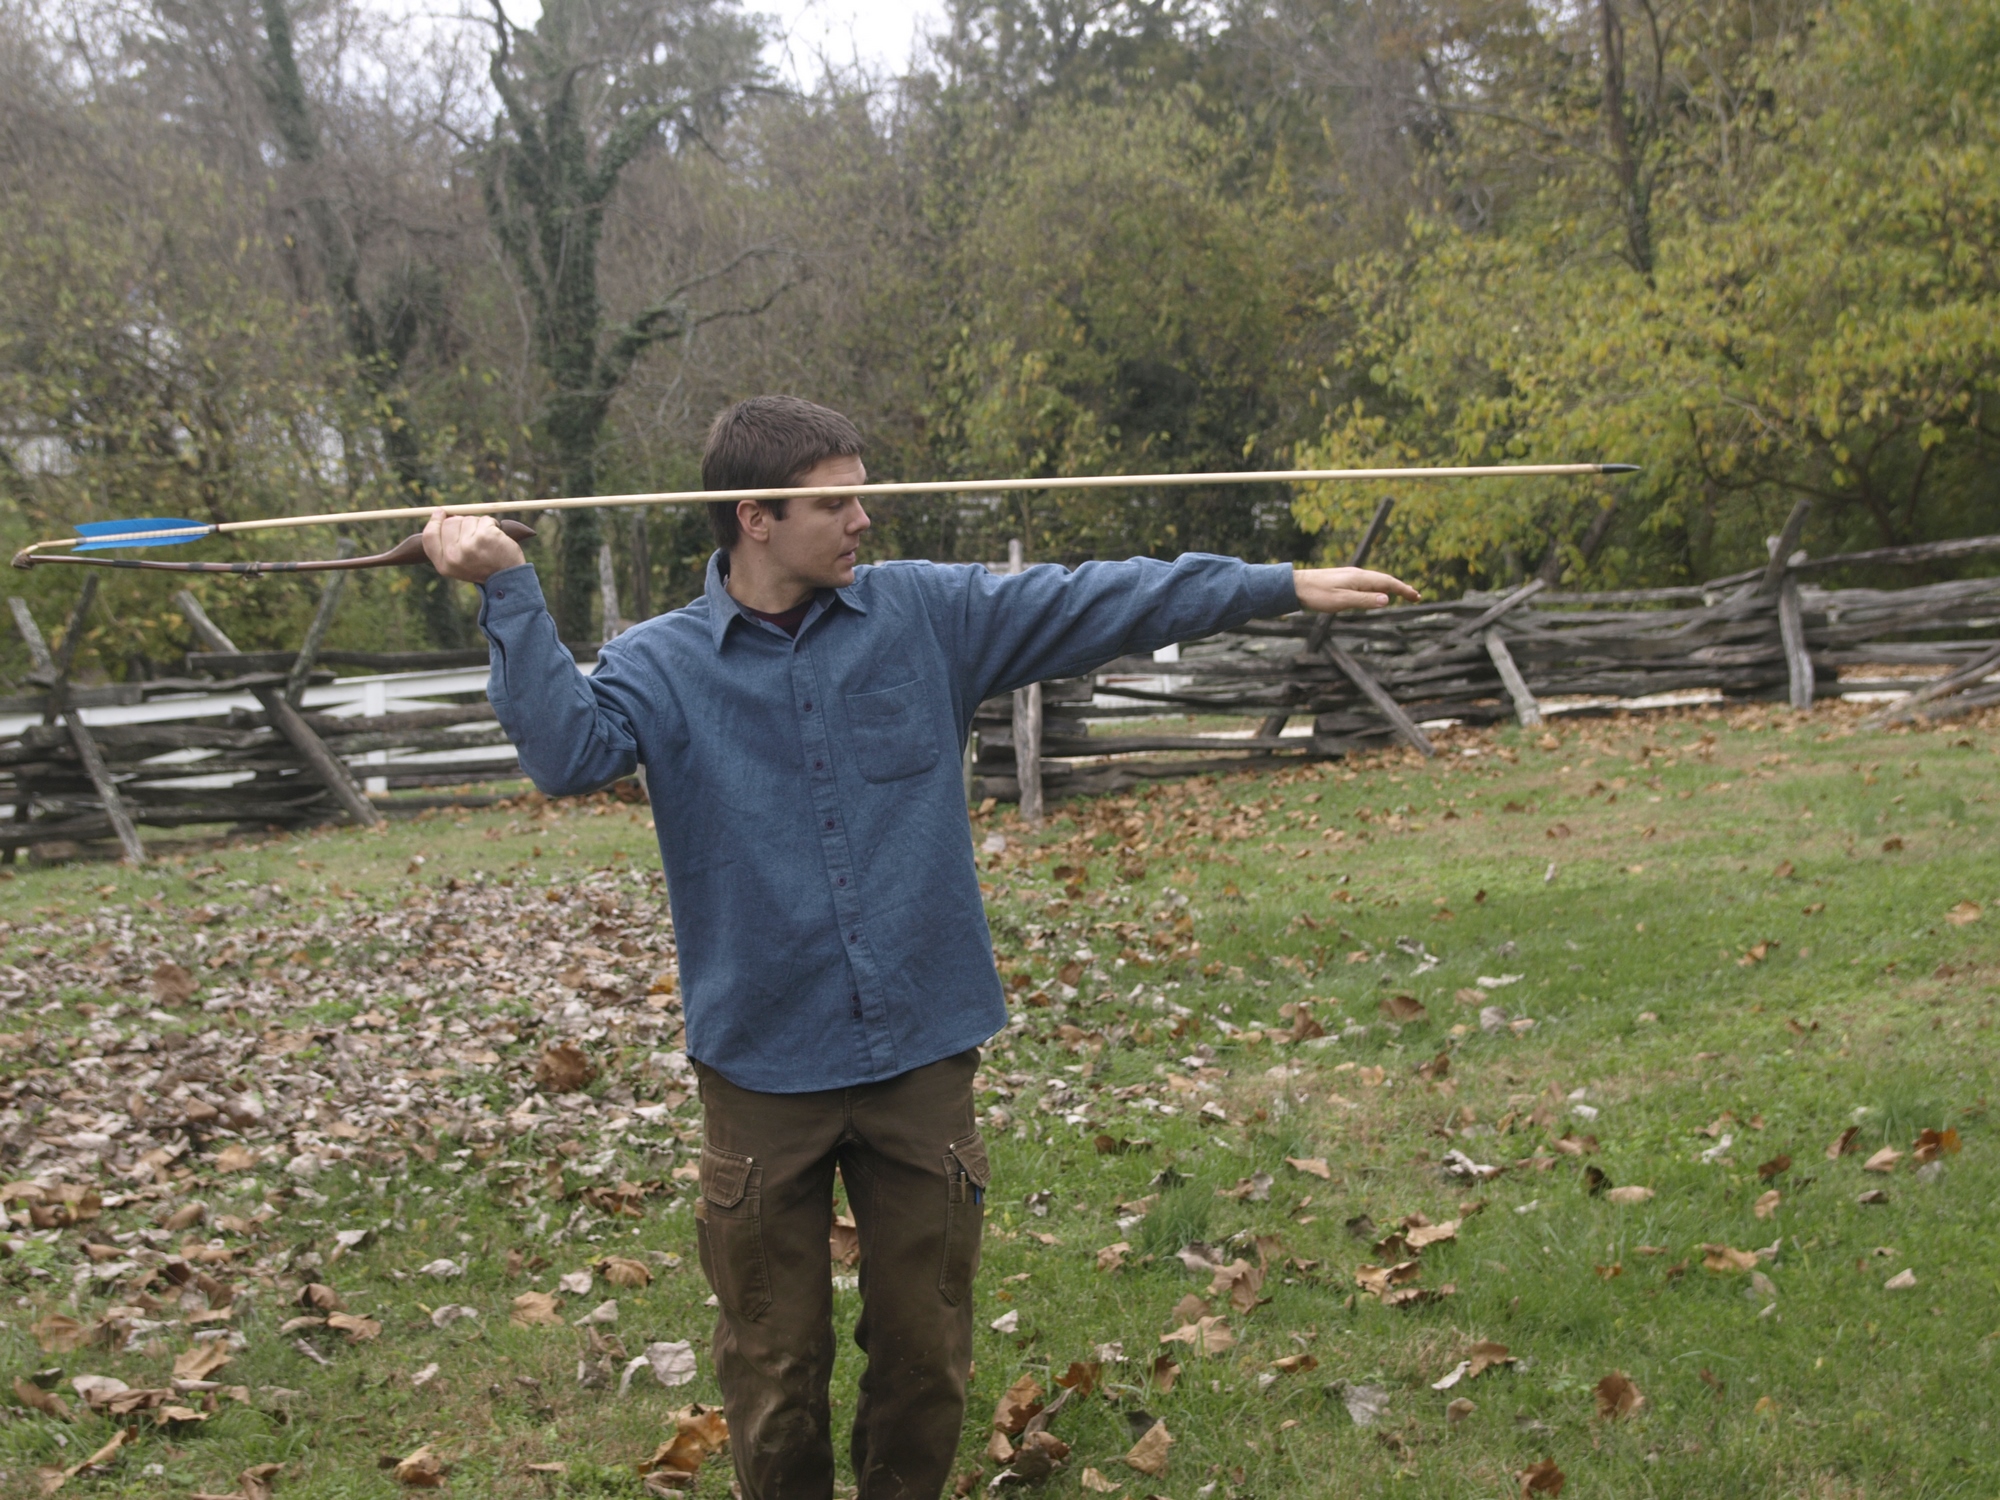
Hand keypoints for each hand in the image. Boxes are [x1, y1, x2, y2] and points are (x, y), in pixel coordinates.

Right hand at [424, 512, 524, 583]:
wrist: (508, 579)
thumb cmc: (484, 568)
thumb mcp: (459, 564)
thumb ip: (447, 545)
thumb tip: (441, 514)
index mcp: (444, 565)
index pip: (429, 536)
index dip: (434, 521)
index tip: (440, 512)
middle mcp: (453, 556)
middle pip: (449, 523)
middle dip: (462, 522)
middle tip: (474, 533)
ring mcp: (468, 545)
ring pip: (468, 519)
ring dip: (479, 525)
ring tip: (487, 541)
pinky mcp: (484, 536)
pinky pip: (485, 519)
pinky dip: (493, 524)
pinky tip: (497, 538)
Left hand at [1293, 566, 1420, 612]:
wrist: (1295, 586)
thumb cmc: (1317, 595)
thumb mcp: (1342, 601)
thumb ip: (1364, 600)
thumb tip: (1387, 599)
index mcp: (1359, 578)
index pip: (1388, 583)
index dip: (1403, 590)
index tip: (1417, 596)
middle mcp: (1357, 574)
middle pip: (1385, 580)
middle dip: (1401, 588)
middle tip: (1415, 596)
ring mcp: (1350, 576)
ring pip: (1376, 580)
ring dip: (1390, 587)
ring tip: (1402, 593)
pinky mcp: (1343, 579)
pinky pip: (1367, 582)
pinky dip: (1378, 587)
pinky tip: (1376, 592)